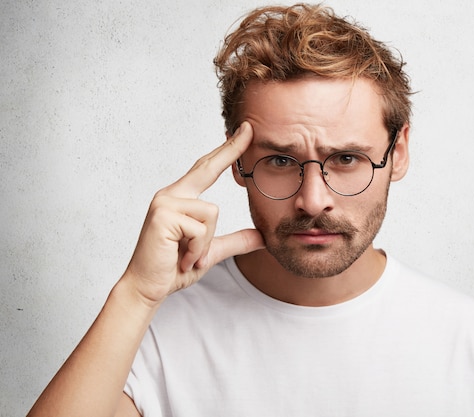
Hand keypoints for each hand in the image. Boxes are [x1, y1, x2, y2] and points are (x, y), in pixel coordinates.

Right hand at [123, 122, 263, 305]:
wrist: (147, 288)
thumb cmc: (173, 268)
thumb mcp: (211, 252)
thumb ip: (235, 241)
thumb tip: (262, 237)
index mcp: (181, 199)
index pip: (207, 169)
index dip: (227, 151)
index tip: (244, 132)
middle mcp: (171, 195)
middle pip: (207, 167)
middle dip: (230, 149)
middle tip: (250, 128)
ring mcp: (165, 203)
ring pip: (212, 213)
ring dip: (205, 243)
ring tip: (188, 255)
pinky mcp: (163, 216)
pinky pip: (200, 228)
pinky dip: (197, 249)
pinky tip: (182, 258)